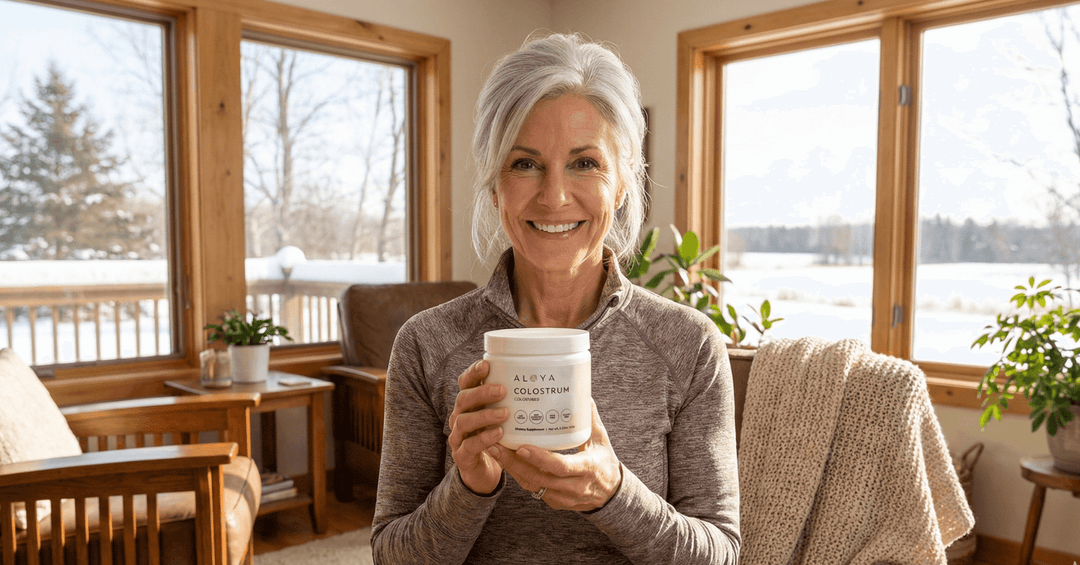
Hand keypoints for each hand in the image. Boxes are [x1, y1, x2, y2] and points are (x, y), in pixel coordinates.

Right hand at [448, 359, 509, 494]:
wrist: (481, 472)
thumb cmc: (494, 438)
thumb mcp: (500, 418)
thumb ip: (511, 402)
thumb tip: (540, 382)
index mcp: (468, 404)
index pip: (465, 383)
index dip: (473, 373)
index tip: (487, 364)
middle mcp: (460, 417)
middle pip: (463, 399)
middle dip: (482, 392)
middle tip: (502, 390)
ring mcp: (458, 436)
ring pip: (464, 421)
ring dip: (484, 415)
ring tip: (505, 413)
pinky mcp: (462, 455)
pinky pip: (470, 445)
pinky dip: (484, 438)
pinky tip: (498, 434)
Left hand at [487, 400, 621, 511]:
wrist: (611, 495)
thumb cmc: (605, 463)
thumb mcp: (601, 440)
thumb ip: (591, 419)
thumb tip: (583, 395)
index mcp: (586, 469)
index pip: (560, 466)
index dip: (540, 458)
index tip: (521, 447)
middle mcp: (573, 486)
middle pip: (538, 477)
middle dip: (514, 462)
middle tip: (496, 444)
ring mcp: (563, 497)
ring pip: (532, 484)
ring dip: (512, 468)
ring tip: (494, 450)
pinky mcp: (554, 502)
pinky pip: (533, 489)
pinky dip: (519, 475)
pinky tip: (506, 460)